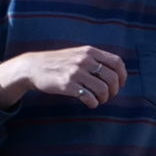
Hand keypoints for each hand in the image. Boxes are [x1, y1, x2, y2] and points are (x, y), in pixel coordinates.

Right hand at [0, 45, 126, 108]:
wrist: (33, 67)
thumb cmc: (58, 62)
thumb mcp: (77, 54)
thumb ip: (94, 59)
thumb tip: (115, 72)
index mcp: (89, 51)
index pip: (117, 62)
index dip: (123, 75)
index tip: (120, 84)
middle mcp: (85, 60)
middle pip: (113, 78)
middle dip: (114, 91)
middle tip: (108, 96)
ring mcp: (76, 72)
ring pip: (103, 89)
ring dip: (104, 98)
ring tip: (98, 100)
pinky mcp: (67, 85)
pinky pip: (89, 98)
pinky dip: (93, 103)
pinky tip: (89, 103)